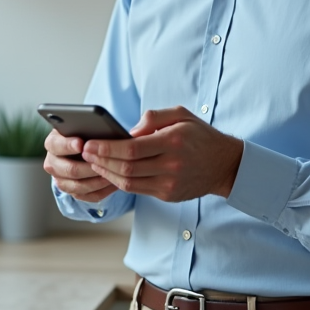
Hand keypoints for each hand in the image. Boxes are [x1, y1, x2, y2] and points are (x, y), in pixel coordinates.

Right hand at [44, 130, 118, 202]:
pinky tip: (114, 183)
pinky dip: (102, 190)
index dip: (68, 145)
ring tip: (113, 174)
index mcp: (52, 144)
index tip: (81, 144)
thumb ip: (84, 126)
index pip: (56, 145)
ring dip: (97, 180)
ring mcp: (61, 180)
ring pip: (79, 185)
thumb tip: (97, 129)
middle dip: (89, 167)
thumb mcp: (80, 126)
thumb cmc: (84, 133)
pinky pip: (88, 196)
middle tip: (104, 162)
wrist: (82, 150)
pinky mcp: (72, 192)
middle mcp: (52, 163)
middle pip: (69, 169)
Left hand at [82, 107, 243, 201]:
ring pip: (129, 183)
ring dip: (107, 173)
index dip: (107, 148)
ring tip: (93, 163)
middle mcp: (171, 165)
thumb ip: (153, 117)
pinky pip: (138, 190)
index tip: (90, 144)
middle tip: (85, 153)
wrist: (224, 165)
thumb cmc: (199, 135)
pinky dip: (120, 182)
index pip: (132, 149)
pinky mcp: (168, 195)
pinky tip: (110, 172)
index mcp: (172, 142)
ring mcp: (170, 183)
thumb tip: (128, 130)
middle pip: (127, 168)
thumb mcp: (181, 114)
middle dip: (101, 161)